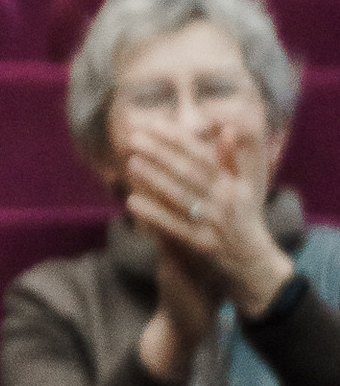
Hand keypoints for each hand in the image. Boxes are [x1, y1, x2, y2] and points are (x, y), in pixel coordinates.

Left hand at [118, 119, 288, 323]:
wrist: (253, 260)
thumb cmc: (245, 218)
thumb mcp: (245, 187)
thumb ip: (232, 159)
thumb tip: (227, 127)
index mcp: (233, 183)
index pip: (202, 155)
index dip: (178, 139)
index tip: (154, 125)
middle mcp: (225, 199)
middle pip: (188, 172)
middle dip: (160, 153)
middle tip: (135, 138)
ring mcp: (213, 222)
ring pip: (180, 196)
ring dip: (154, 179)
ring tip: (132, 163)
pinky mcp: (202, 243)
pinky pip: (173, 226)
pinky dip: (153, 214)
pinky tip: (132, 202)